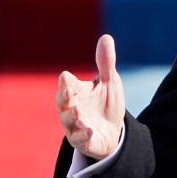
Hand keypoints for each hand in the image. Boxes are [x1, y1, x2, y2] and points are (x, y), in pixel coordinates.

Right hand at [57, 34, 125, 159]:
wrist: (114, 131)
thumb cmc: (106, 104)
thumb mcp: (109, 82)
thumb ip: (105, 62)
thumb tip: (106, 37)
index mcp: (76, 91)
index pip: (66, 84)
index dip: (66, 82)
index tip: (66, 77)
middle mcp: (71, 108)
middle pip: (62, 101)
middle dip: (64, 97)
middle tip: (69, 93)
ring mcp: (75, 125)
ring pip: (67, 121)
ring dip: (71, 116)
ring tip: (78, 112)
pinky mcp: (82, 140)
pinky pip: (79, 139)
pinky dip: (82, 135)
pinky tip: (89, 130)